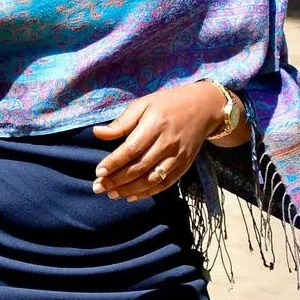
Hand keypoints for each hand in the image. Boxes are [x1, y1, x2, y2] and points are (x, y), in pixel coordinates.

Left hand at [93, 82, 226, 201]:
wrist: (203, 107)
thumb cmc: (166, 104)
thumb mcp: (142, 105)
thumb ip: (121, 122)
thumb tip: (97, 133)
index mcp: (155, 125)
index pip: (132, 149)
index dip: (114, 162)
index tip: (98, 172)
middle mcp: (168, 143)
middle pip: (140, 167)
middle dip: (117, 180)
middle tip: (98, 187)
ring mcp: (178, 156)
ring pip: (152, 179)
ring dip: (131, 189)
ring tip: (112, 194)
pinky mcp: (185, 165)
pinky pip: (166, 183)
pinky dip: (148, 192)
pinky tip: (132, 196)